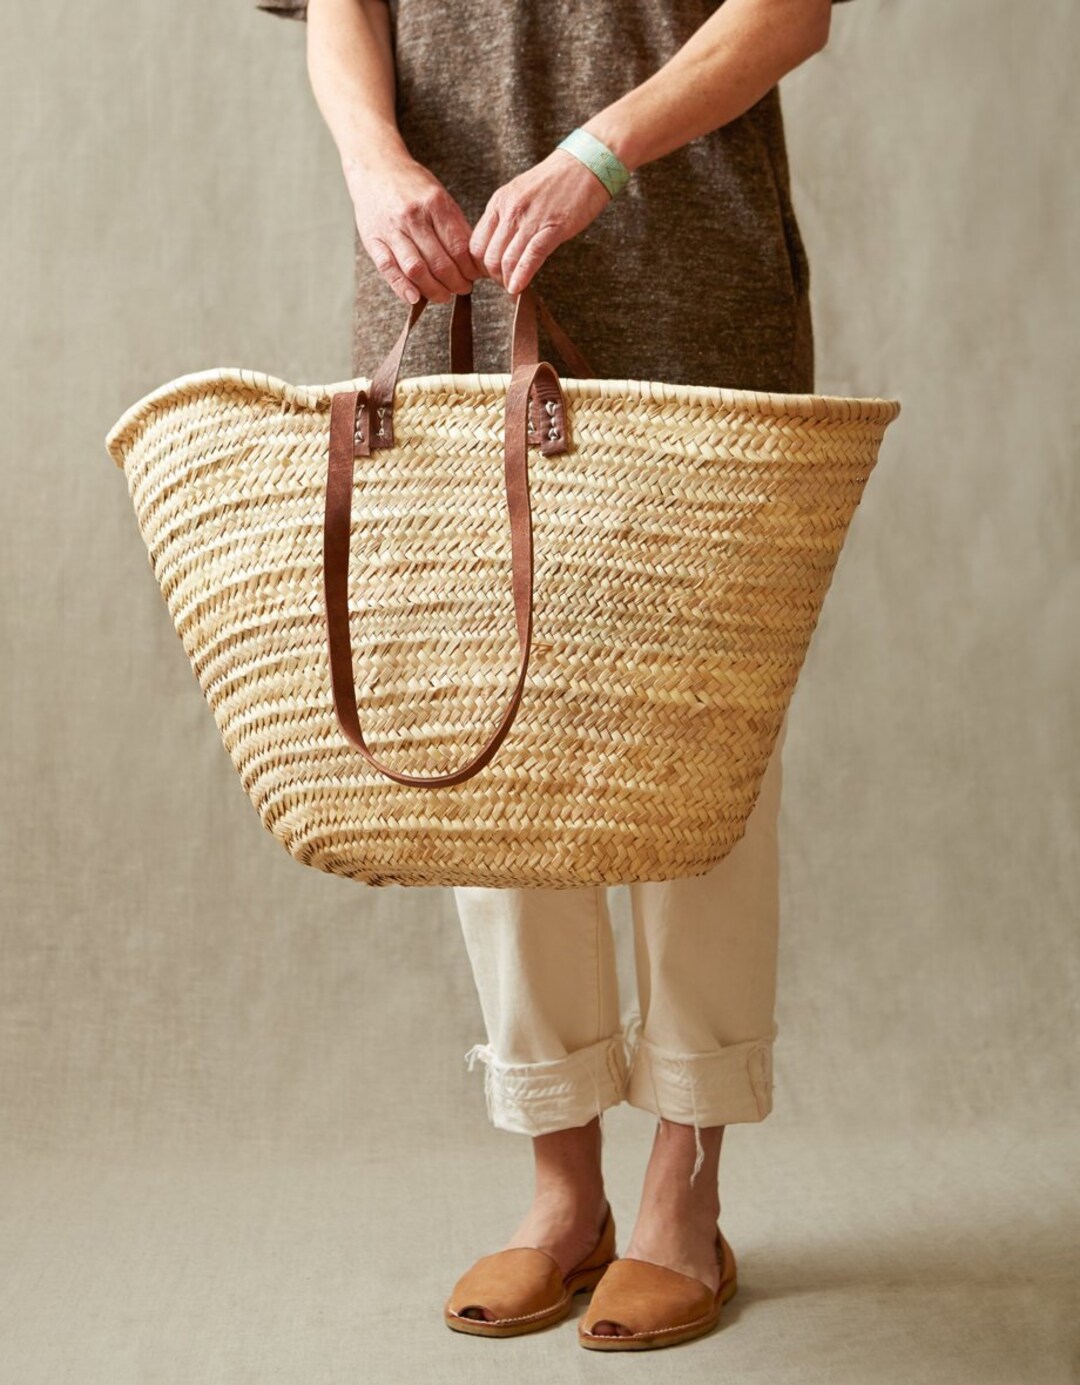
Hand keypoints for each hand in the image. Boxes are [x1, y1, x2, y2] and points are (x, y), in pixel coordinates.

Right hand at [347, 158, 484, 305]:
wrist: (375, 167)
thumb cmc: (412, 186)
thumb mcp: (439, 197)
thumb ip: (454, 226)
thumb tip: (473, 261)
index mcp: (435, 203)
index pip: (459, 247)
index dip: (470, 269)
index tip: (475, 277)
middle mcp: (413, 216)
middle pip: (440, 263)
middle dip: (456, 283)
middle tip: (463, 288)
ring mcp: (391, 229)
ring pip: (417, 270)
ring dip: (434, 290)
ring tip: (444, 295)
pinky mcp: (373, 239)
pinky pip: (389, 270)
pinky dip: (403, 288)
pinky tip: (415, 297)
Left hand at [469, 149, 612, 295]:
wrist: (585, 163)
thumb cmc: (555, 182)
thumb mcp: (519, 195)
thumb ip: (506, 218)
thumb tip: (497, 248)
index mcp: (499, 201)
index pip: (475, 243)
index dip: (479, 266)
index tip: (488, 274)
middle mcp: (510, 210)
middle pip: (488, 256)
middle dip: (493, 277)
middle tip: (504, 282)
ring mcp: (531, 219)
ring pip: (506, 260)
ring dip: (507, 280)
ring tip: (513, 287)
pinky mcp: (553, 227)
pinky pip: (531, 257)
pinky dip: (522, 277)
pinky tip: (518, 288)